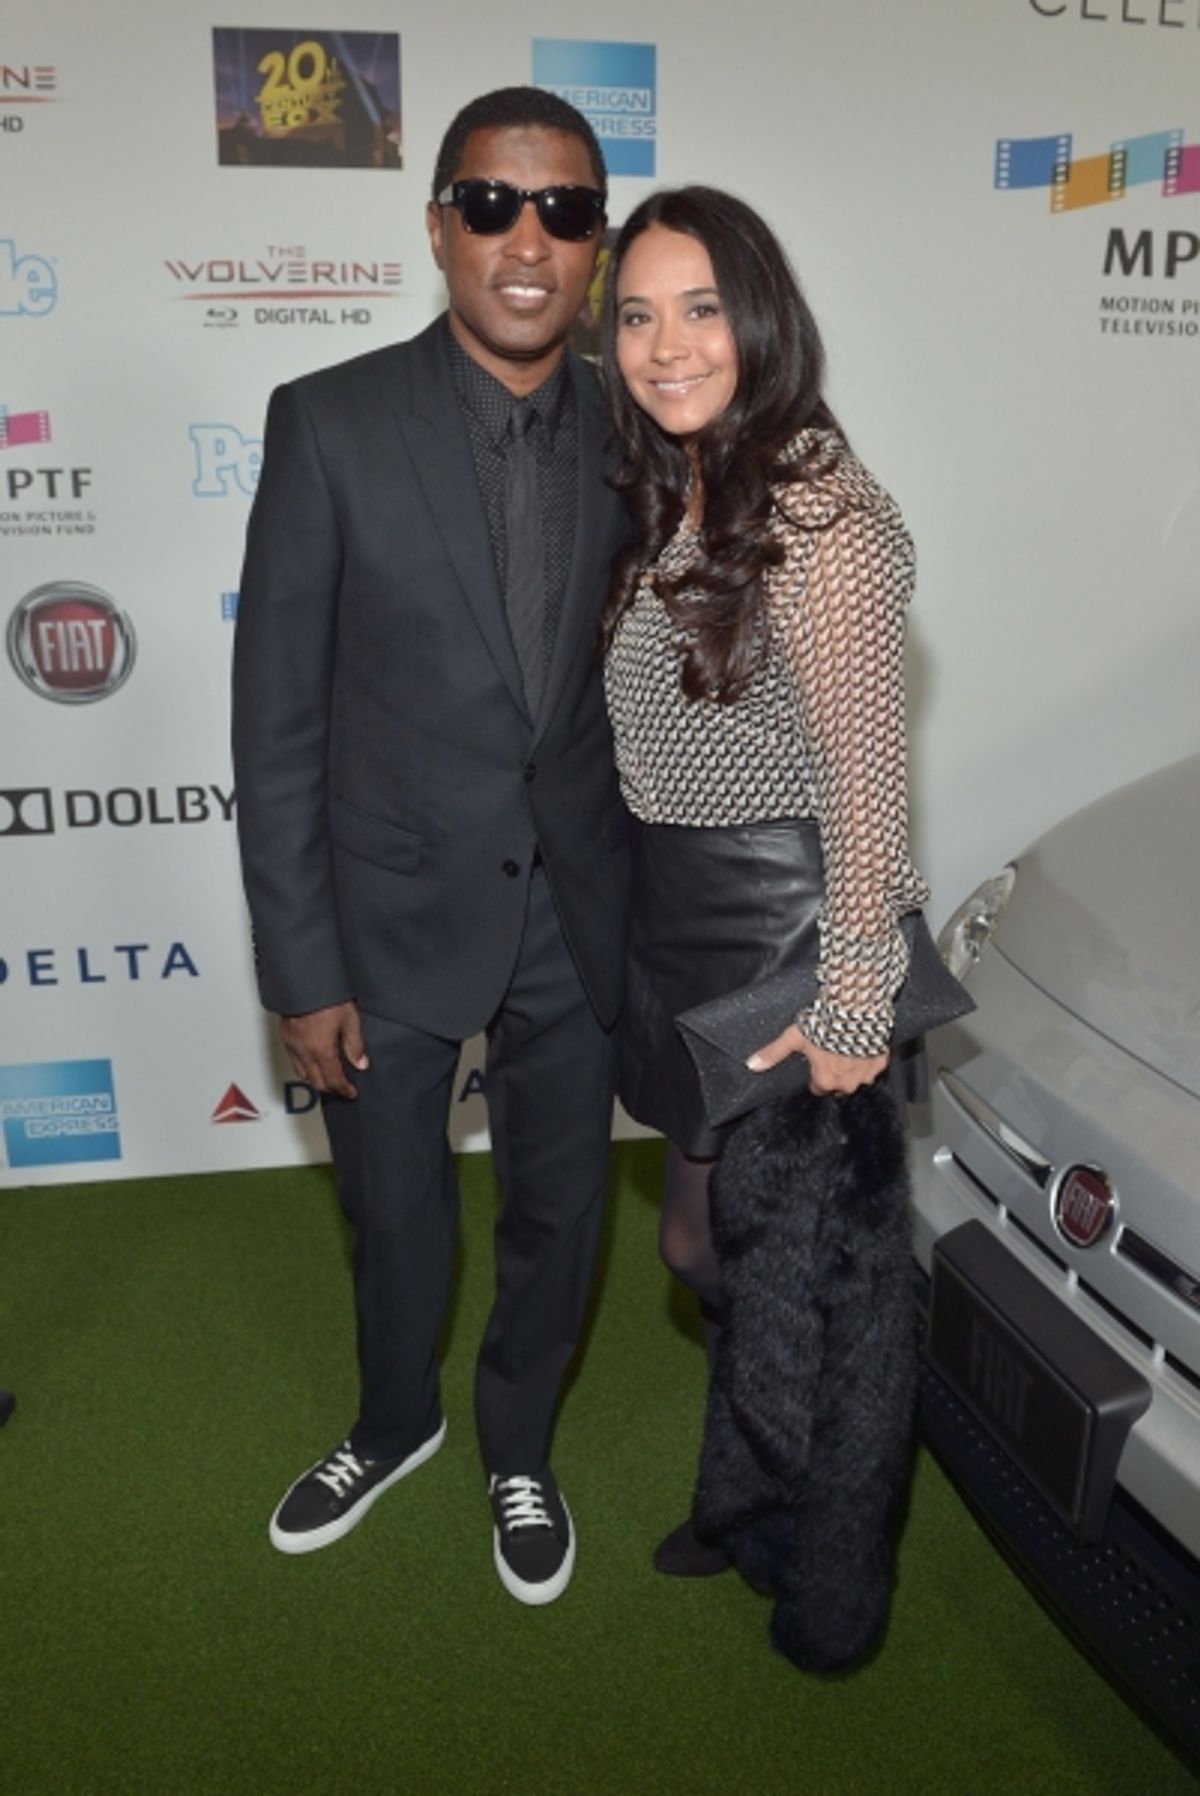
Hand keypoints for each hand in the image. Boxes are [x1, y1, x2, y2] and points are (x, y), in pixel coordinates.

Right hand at [280, 1001, 367, 1099]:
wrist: (304, 980)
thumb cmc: (326, 995)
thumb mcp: (349, 1018)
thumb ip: (355, 1044)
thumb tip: (360, 1063)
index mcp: (321, 1049)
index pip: (333, 1080)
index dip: (343, 1090)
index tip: (351, 1093)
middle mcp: (304, 1051)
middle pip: (315, 1082)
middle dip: (329, 1089)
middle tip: (341, 1089)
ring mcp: (292, 1044)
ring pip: (302, 1073)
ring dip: (315, 1079)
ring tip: (326, 1077)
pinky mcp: (285, 1036)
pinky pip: (293, 1060)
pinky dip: (304, 1067)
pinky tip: (312, 1060)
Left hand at [746, 1024, 887, 1097]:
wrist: (855, 1008)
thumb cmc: (823, 1023)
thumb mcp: (794, 1037)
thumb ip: (774, 1053)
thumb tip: (752, 1065)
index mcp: (825, 1081)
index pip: (817, 1088)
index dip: (815, 1074)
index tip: (815, 1061)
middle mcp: (846, 1084)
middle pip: (837, 1085)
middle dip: (833, 1072)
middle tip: (829, 1051)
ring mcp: (865, 1075)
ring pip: (855, 1078)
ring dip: (850, 1067)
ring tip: (844, 1046)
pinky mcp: (880, 1063)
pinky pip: (872, 1068)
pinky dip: (866, 1059)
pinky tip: (860, 1045)